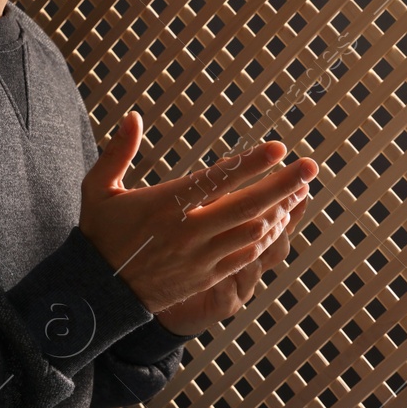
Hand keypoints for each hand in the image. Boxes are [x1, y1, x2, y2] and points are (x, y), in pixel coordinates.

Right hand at [78, 109, 317, 312]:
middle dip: (282, 184)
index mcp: (164, 205)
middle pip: (246, 206)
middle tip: (309, 166)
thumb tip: (132, 116)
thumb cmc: (100, 234)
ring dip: (280, 211)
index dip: (251, 163)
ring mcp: (200, 258)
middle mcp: (187, 232)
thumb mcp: (98, 189)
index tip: (278, 148)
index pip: (216, 180)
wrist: (97, 291)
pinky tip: (279, 223)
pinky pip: (246, 257)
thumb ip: (118, 152)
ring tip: (300, 190)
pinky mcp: (206, 278)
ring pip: (252, 233)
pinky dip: (266, 239)